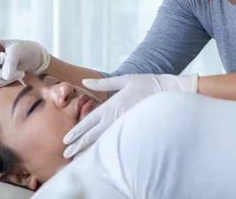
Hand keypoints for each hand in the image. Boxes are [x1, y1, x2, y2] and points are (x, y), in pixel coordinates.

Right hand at [0, 40, 49, 87]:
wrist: (32, 59)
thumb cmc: (23, 49)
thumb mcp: (17, 49)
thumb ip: (10, 60)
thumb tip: (5, 76)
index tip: (4, 58)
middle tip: (17, 71)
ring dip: (6, 79)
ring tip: (19, 72)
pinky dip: (6, 83)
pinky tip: (15, 76)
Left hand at [62, 73, 197, 157]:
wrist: (169, 92)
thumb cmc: (147, 83)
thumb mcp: (124, 80)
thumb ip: (103, 83)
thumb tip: (85, 81)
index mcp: (111, 106)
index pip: (89, 122)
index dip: (77, 132)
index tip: (66, 140)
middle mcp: (115, 118)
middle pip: (93, 135)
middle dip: (79, 144)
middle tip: (66, 153)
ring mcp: (124, 125)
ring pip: (103, 140)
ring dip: (90, 148)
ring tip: (78, 156)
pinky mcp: (132, 128)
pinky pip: (116, 139)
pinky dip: (105, 146)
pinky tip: (100, 152)